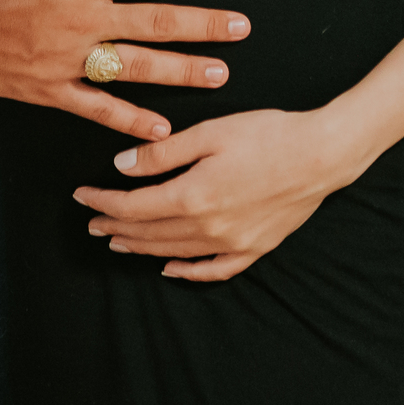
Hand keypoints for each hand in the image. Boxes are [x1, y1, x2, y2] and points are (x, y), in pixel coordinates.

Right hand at [0, 0, 248, 143]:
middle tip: (242, 29)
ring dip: (181, 71)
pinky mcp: (51, 88)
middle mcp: (84, 19)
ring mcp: (69, 58)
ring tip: (220, 74)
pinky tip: (163, 130)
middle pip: (156, 22)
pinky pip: (98, 108)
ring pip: (137, 67)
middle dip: (203, 25)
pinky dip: (131, 120)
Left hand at [72, 106, 356, 278]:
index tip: (81, 197)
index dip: (103, 203)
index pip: (133, 207)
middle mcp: (209, 228)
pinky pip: (213, 270)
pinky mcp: (255, 249)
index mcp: (193, 196)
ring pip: (174, 253)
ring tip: (119, 242)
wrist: (322, 154)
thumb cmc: (266, 135)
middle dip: (116, 226)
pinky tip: (172, 269)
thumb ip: (163, 153)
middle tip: (91, 222)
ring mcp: (233, 244)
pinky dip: (188, 272)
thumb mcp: (209, 132)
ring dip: (142, 248)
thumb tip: (122, 166)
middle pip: (149, 233)